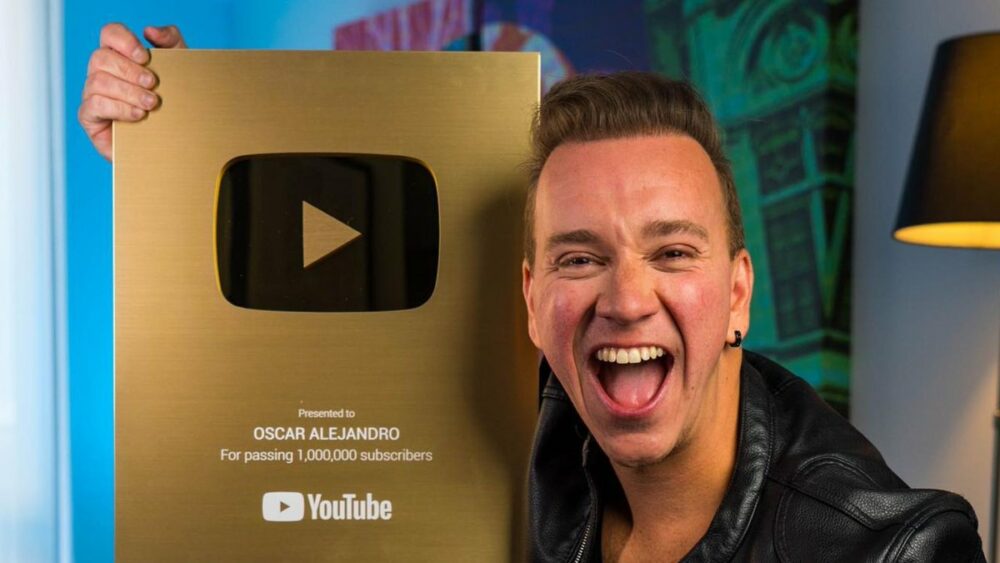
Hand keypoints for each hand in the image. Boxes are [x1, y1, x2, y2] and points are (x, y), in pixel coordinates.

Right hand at [78, 23, 186, 160]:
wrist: (175, 140)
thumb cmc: (174, 100)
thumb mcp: (180, 68)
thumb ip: (171, 41)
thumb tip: (150, 30)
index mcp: (120, 55)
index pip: (109, 34)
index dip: (123, 40)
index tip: (145, 56)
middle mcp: (101, 71)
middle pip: (101, 58)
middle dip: (130, 71)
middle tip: (153, 84)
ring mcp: (92, 94)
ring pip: (98, 81)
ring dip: (128, 92)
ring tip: (151, 104)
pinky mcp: (90, 117)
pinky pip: (94, 105)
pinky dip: (118, 108)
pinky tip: (139, 116)